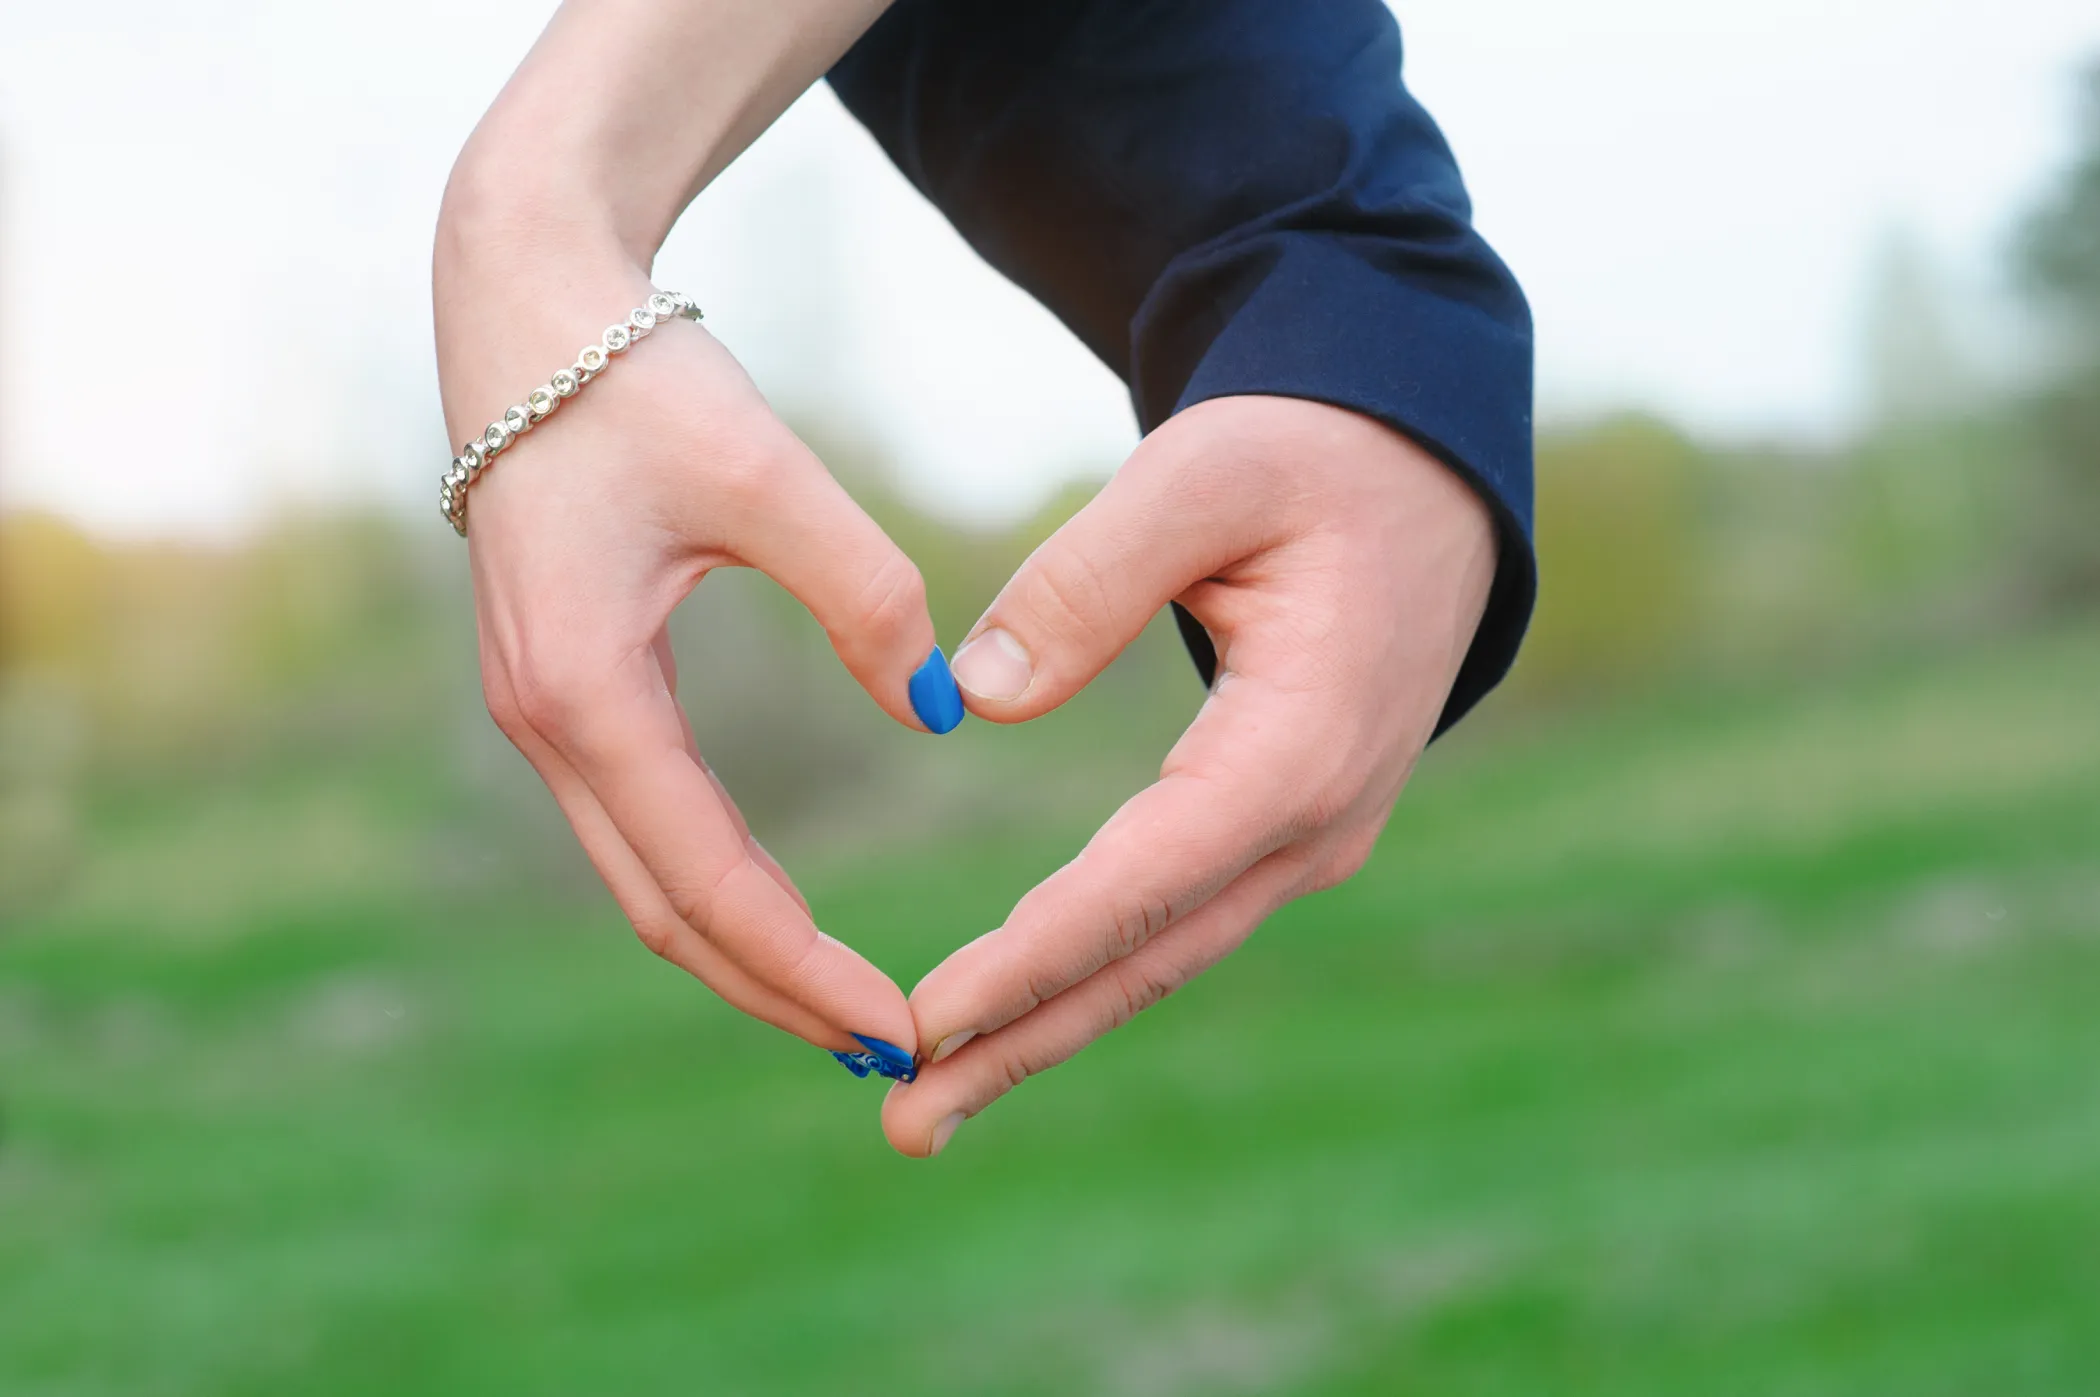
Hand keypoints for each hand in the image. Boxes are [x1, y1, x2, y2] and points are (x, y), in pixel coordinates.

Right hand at [436, 241, 949, 1064]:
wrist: (526, 310)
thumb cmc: (639, 381)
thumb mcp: (767, 477)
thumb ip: (866, 595)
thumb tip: (940, 712)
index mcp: (587, 690)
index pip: (706, 879)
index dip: (803, 965)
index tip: (898, 1021)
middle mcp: (548, 725)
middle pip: (666, 911)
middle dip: (774, 991)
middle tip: (886, 1050)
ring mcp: (544, 713)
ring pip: (644, 880)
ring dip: (739, 954)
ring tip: (841, 1011)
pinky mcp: (565, 688)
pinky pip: (639, 826)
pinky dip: (710, 889)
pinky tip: (775, 912)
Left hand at [880, 396, 1496, 1155]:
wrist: (1421, 476)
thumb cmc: (1310, 457)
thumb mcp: (1202, 475)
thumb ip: (1089, 579)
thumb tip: (973, 696)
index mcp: (1300, 745)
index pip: (1145, 881)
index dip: (1034, 956)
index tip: (927, 1015)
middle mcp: (1317, 821)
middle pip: (1148, 960)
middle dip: (1021, 1042)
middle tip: (903, 1122)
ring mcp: (1311, 838)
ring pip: (1161, 959)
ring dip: (1046, 1032)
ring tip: (931, 1105)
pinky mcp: (1286, 830)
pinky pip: (1176, 924)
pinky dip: (1090, 978)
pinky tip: (1014, 1019)